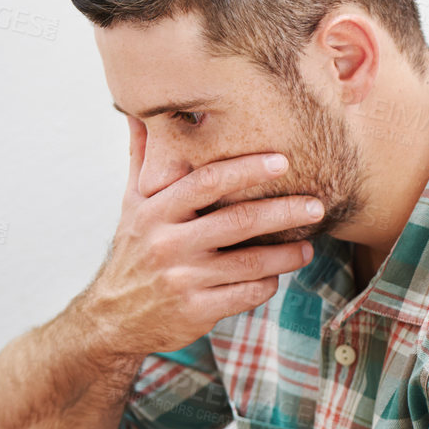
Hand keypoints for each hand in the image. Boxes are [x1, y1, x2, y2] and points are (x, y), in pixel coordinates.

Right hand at [80, 118, 325, 355]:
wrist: (111, 318)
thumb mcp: (131, 204)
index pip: (206, 183)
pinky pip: (246, 294)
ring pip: (249, 262)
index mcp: (155, 211)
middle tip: (316, 205)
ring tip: (308, 246)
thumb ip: (142, 158)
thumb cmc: (133, 251)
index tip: (282, 161)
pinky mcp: (195, 311)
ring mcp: (182, 279)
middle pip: (237, 221)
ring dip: (286, 254)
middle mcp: (167, 243)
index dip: (246, 170)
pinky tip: (277, 276)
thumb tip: (139, 110)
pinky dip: (267, 284)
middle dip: (283, 211)